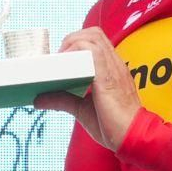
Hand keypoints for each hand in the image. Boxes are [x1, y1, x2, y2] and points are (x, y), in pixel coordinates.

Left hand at [34, 27, 141, 150]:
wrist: (133, 137)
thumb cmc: (114, 126)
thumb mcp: (82, 110)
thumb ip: (62, 100)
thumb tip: (38, 99)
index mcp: (111, 69)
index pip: (95, 40)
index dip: (75, 42)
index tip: (60, 58)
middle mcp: (114, 64)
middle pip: (93, 33)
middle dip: (70, 39)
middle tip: (58, 58)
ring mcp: (113, 68)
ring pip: (92, 36)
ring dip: (71, 43)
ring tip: (60, 61)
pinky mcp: (107, 77)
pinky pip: (92, 51)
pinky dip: (75, 52)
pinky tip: (65, 67)